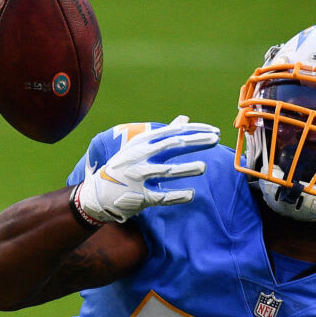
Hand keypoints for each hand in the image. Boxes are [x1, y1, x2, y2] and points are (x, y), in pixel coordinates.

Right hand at [76, 115, 219, 222]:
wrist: (100, 193)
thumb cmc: (126, 166)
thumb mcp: (140, 146)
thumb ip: (164, 134)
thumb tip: (185, 119)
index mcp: (143, 143)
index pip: (173, 132)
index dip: (195, 131)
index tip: (214, 131)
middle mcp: (140, 157)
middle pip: (172, 146)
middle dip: (195, 142)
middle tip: (215, 140)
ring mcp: (140, 177)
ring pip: (166, 171)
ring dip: (185, 168)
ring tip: (203, 167)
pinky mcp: (141, 197)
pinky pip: (162, 197)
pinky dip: (177, 195)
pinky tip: (191, 194)